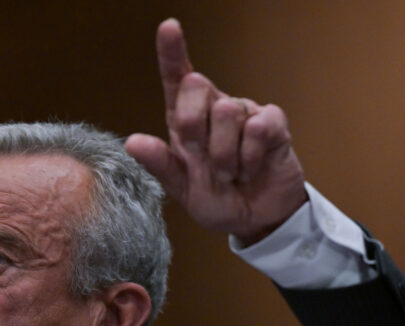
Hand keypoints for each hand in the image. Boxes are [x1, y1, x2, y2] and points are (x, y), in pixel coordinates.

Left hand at [125, 18, 307, 245]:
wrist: (256, 220)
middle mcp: (214, 109)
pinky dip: (250, 157)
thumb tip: (131, 141)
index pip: (177, 79)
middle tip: (202, 158)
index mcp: (185, 120)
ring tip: (231, 173)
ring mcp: (245, 113)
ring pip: (228, 111)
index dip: (172, 52)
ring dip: (225, 155)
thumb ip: (159, 165)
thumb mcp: (182, 190)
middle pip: (197, 85)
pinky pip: (259, 127)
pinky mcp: (273, 124)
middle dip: (194, 126)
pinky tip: (251, 169)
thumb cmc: (217, 200)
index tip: (169, 27)